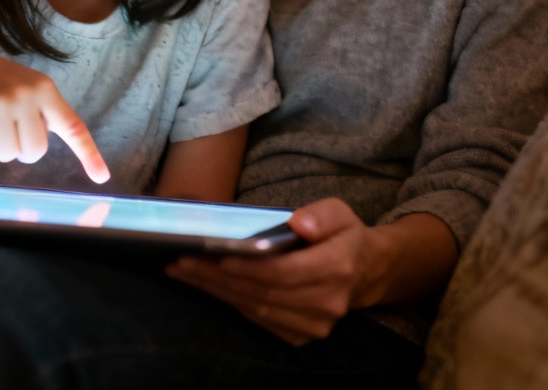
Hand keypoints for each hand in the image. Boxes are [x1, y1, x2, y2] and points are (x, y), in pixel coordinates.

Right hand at [0, 46, 109, 182]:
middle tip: (11, 128)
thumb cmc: (2, 83)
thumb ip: (46, 113)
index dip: (88, 154)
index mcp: (45, 89)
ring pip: (7, 155)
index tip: (102, 178)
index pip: (72, 126)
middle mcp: (24, 95)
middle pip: (35, 151)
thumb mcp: (31, 86)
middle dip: (23, 148)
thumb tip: (48, 148)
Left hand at [166, 198, 371, 344]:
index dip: (248, 268)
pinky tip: (207, 287)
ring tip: (185, 272)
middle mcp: (327, 303)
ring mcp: (315, 325)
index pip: (284, 273)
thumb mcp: (339, 212)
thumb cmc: (343, 234)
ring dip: (216, 292)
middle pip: (262, 293)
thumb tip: (298, 223)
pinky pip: (259, 321)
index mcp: (337, 268)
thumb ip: (320, 215)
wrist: (364, 271)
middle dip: (218, 278)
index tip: (215, 256)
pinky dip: (231, 303)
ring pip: (256, 309)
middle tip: (183, 262)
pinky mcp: (302, 335)